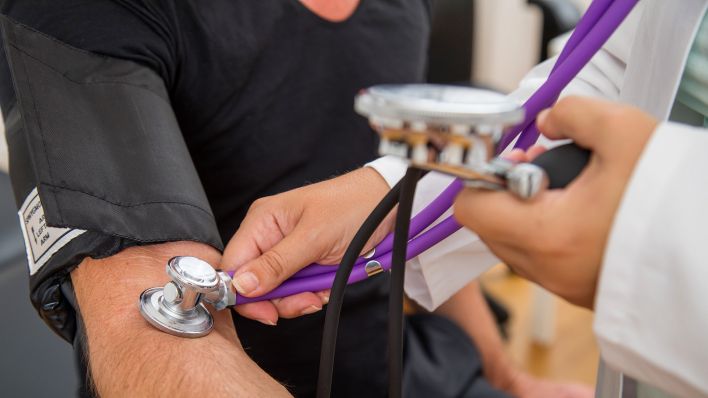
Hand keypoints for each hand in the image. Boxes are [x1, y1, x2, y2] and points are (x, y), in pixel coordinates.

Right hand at [222, 167, 393, 324]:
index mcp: (262, 221)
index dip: (244, 293)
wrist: (388, 206)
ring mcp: (287, 250)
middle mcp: (270, 236)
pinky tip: (326, 285)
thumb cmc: (352, 206)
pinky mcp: (304, 262)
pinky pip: (298, 289)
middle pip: (255, 284)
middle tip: (307, 299)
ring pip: (278, 291)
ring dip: (300, 297)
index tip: (267, 312)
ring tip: (321, 289)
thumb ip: (276, 264)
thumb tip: (241, 286)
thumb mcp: (313, 238)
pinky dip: (313, 292)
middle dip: (281, 298)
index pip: (234, 265)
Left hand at [454, 96, 657, 306]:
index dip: (482, 175)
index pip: (471, 208)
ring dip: (530, 210)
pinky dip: (551, 232)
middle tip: (544, 165)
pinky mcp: (580, 291)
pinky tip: (587, 209)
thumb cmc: (671, 200)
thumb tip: (549, 120)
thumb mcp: (624, 132)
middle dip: (509, 190)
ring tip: (571, 185)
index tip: (513, 158)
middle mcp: (546, 268)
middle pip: (491, 225)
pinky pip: (544, 258)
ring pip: (516, 242)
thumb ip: (573, 113)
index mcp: (545, 234)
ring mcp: (563, 285)